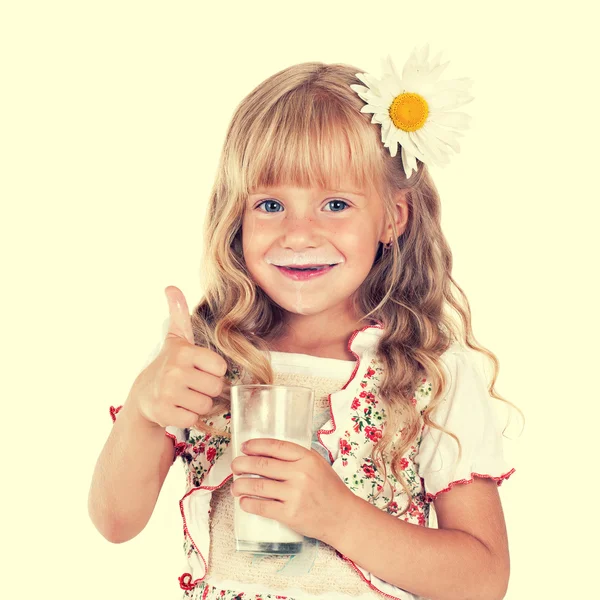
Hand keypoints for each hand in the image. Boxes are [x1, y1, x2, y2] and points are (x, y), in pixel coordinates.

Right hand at [126, 285, 228, 429]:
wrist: (144, 394)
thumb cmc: (169, 364)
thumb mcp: (176, 338)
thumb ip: (179, 313)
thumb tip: (171, 287)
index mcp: (184, 352)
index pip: (220, 367)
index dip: (213, 370)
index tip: (200, 368)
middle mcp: (175, 371)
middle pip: (216, 387)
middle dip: (208, 389)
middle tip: (193, 385)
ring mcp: (168, 393)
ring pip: (206, 405)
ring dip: (199, 404)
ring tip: (186, 396)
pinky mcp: (164, 413)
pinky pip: (193, 419)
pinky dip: (189, 417)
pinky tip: (178, 408)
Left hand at [230, 438, 357, 542]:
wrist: (342, 516)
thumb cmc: (329, 489)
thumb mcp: (317, 464)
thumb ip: (296, 458)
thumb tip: (266, 453)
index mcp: (307, 458)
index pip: (276, 447)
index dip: (257, 445)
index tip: (245, 447)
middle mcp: (300, 474)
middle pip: (263, 465)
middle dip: (243, 464)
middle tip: (235, 465)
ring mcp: (295, 494)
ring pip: (259, 486)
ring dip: (241, 485)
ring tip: (235, 486)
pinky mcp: (290, 514)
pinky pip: (263, 507)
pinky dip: (249, 504)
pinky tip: (244, 501)